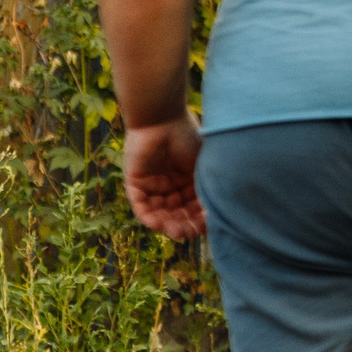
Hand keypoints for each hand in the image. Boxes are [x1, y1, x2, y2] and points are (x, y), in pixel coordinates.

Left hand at [124, 116, 205, 239]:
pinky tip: (158, 224)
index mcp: (189, 181)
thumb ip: (207, 188)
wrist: (162, 117)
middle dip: (183, 225)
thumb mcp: (203, 165)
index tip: (207, 226)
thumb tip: (217, 214)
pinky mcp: (135, 183)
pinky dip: (148, 217)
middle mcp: (171, 185)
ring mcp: (152, 185)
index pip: (194, 208)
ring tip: (176, 232)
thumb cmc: (187, 136)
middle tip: (189, 233)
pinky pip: (140, 205)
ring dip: (167, 225)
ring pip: (159, 213)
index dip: (200, 220)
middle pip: (176, 214)